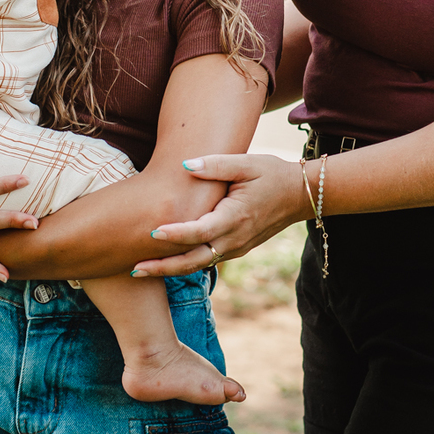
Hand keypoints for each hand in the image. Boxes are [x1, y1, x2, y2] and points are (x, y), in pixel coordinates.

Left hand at [131, 153, 308, 277]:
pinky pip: (207, 261)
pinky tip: (165, 263)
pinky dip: (185, 264)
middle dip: (163, 266)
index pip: (200, 231)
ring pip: (199, 264)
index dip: (176, 233)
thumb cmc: (271, 174)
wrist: (300, 195)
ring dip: (170, 270)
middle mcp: (234, 239)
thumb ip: (216, 165)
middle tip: (134, 268)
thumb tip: (185, 165)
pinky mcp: (236, 250)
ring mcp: (236, 248)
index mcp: (235, 217)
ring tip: (140, 270)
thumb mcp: (247, 163)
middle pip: (194, 259)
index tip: (152, 233)